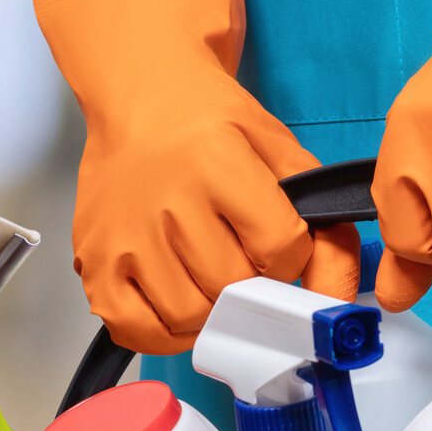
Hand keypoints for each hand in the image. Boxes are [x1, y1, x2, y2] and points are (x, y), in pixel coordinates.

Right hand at [33, 0, 359, 354]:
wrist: (142, 99)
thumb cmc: (210, 125)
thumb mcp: (280, 153)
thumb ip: (322, 221)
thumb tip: (336, 294)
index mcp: (216, 162)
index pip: (279, 248)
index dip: (291, 256)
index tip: (278, 241)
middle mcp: (165, 200)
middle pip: (233, 286)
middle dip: (252, 285)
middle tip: (244, 260)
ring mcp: (124, 235)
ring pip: (189, 315)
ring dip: (213, 311)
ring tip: (211, 280)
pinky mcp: (94, 261)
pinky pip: (135, 328)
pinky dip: (163, 331)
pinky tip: (175, 303)